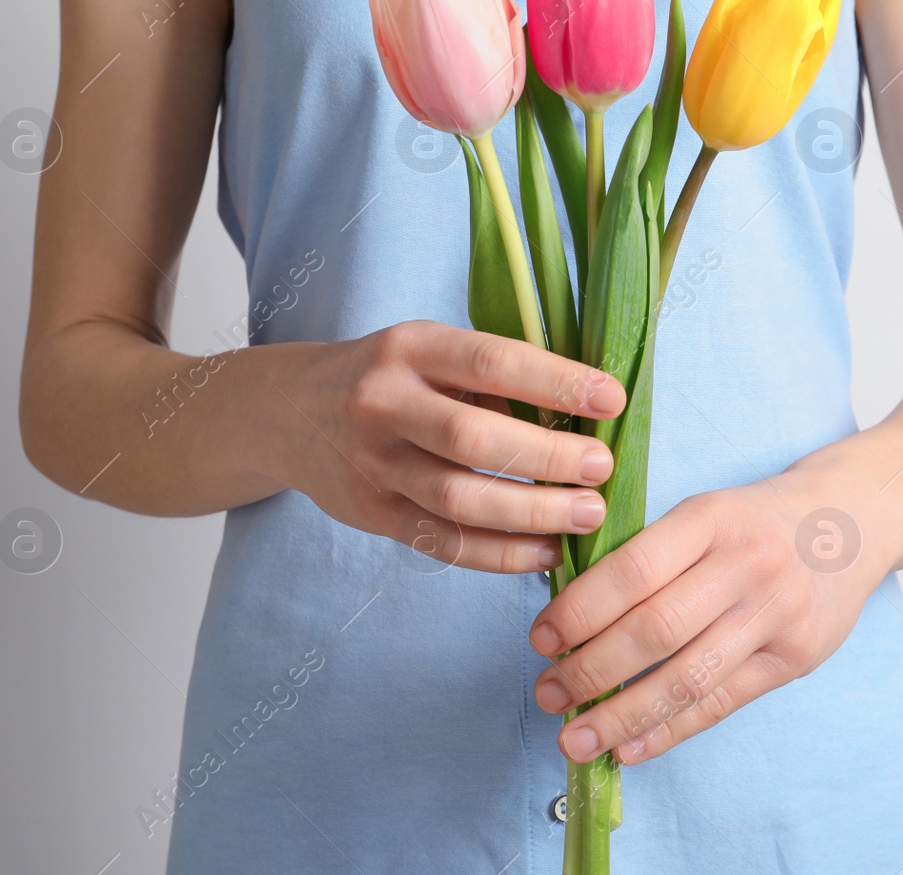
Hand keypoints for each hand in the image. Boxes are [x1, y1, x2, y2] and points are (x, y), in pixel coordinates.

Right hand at [269, 320, 624, 573]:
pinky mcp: (371, 514)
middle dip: (549, 458)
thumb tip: (586, 412)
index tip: (613, 400)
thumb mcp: (431, 352)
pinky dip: (501, 554)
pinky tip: (546, 551)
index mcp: (410, 348)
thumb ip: (493, 377)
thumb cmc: (392, 377)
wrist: (290, 412)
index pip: (491, 361)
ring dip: (533, 512)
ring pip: (459, 499)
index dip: (558, 381)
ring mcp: (372, 464)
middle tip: (602, 468)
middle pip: (474, 438)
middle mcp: (383, 403)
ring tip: (588, 515)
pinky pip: (443, 542)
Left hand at [525, 467, 896, 764]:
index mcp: (712, 518)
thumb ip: (650, 555)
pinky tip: (630, 747)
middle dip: (591, 669)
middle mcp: (747, 565)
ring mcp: (776, 615)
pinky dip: (669, 731)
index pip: (633, 570)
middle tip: (548, 692)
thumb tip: (569, 618)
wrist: (852, 520)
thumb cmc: (757, 520)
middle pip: (656, 629)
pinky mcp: (795, 658)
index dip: (580, 611)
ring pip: (687, 677)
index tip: (541, 640)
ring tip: (576, 737)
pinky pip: (721, 703)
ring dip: (623, 715)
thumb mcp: (706, 511)